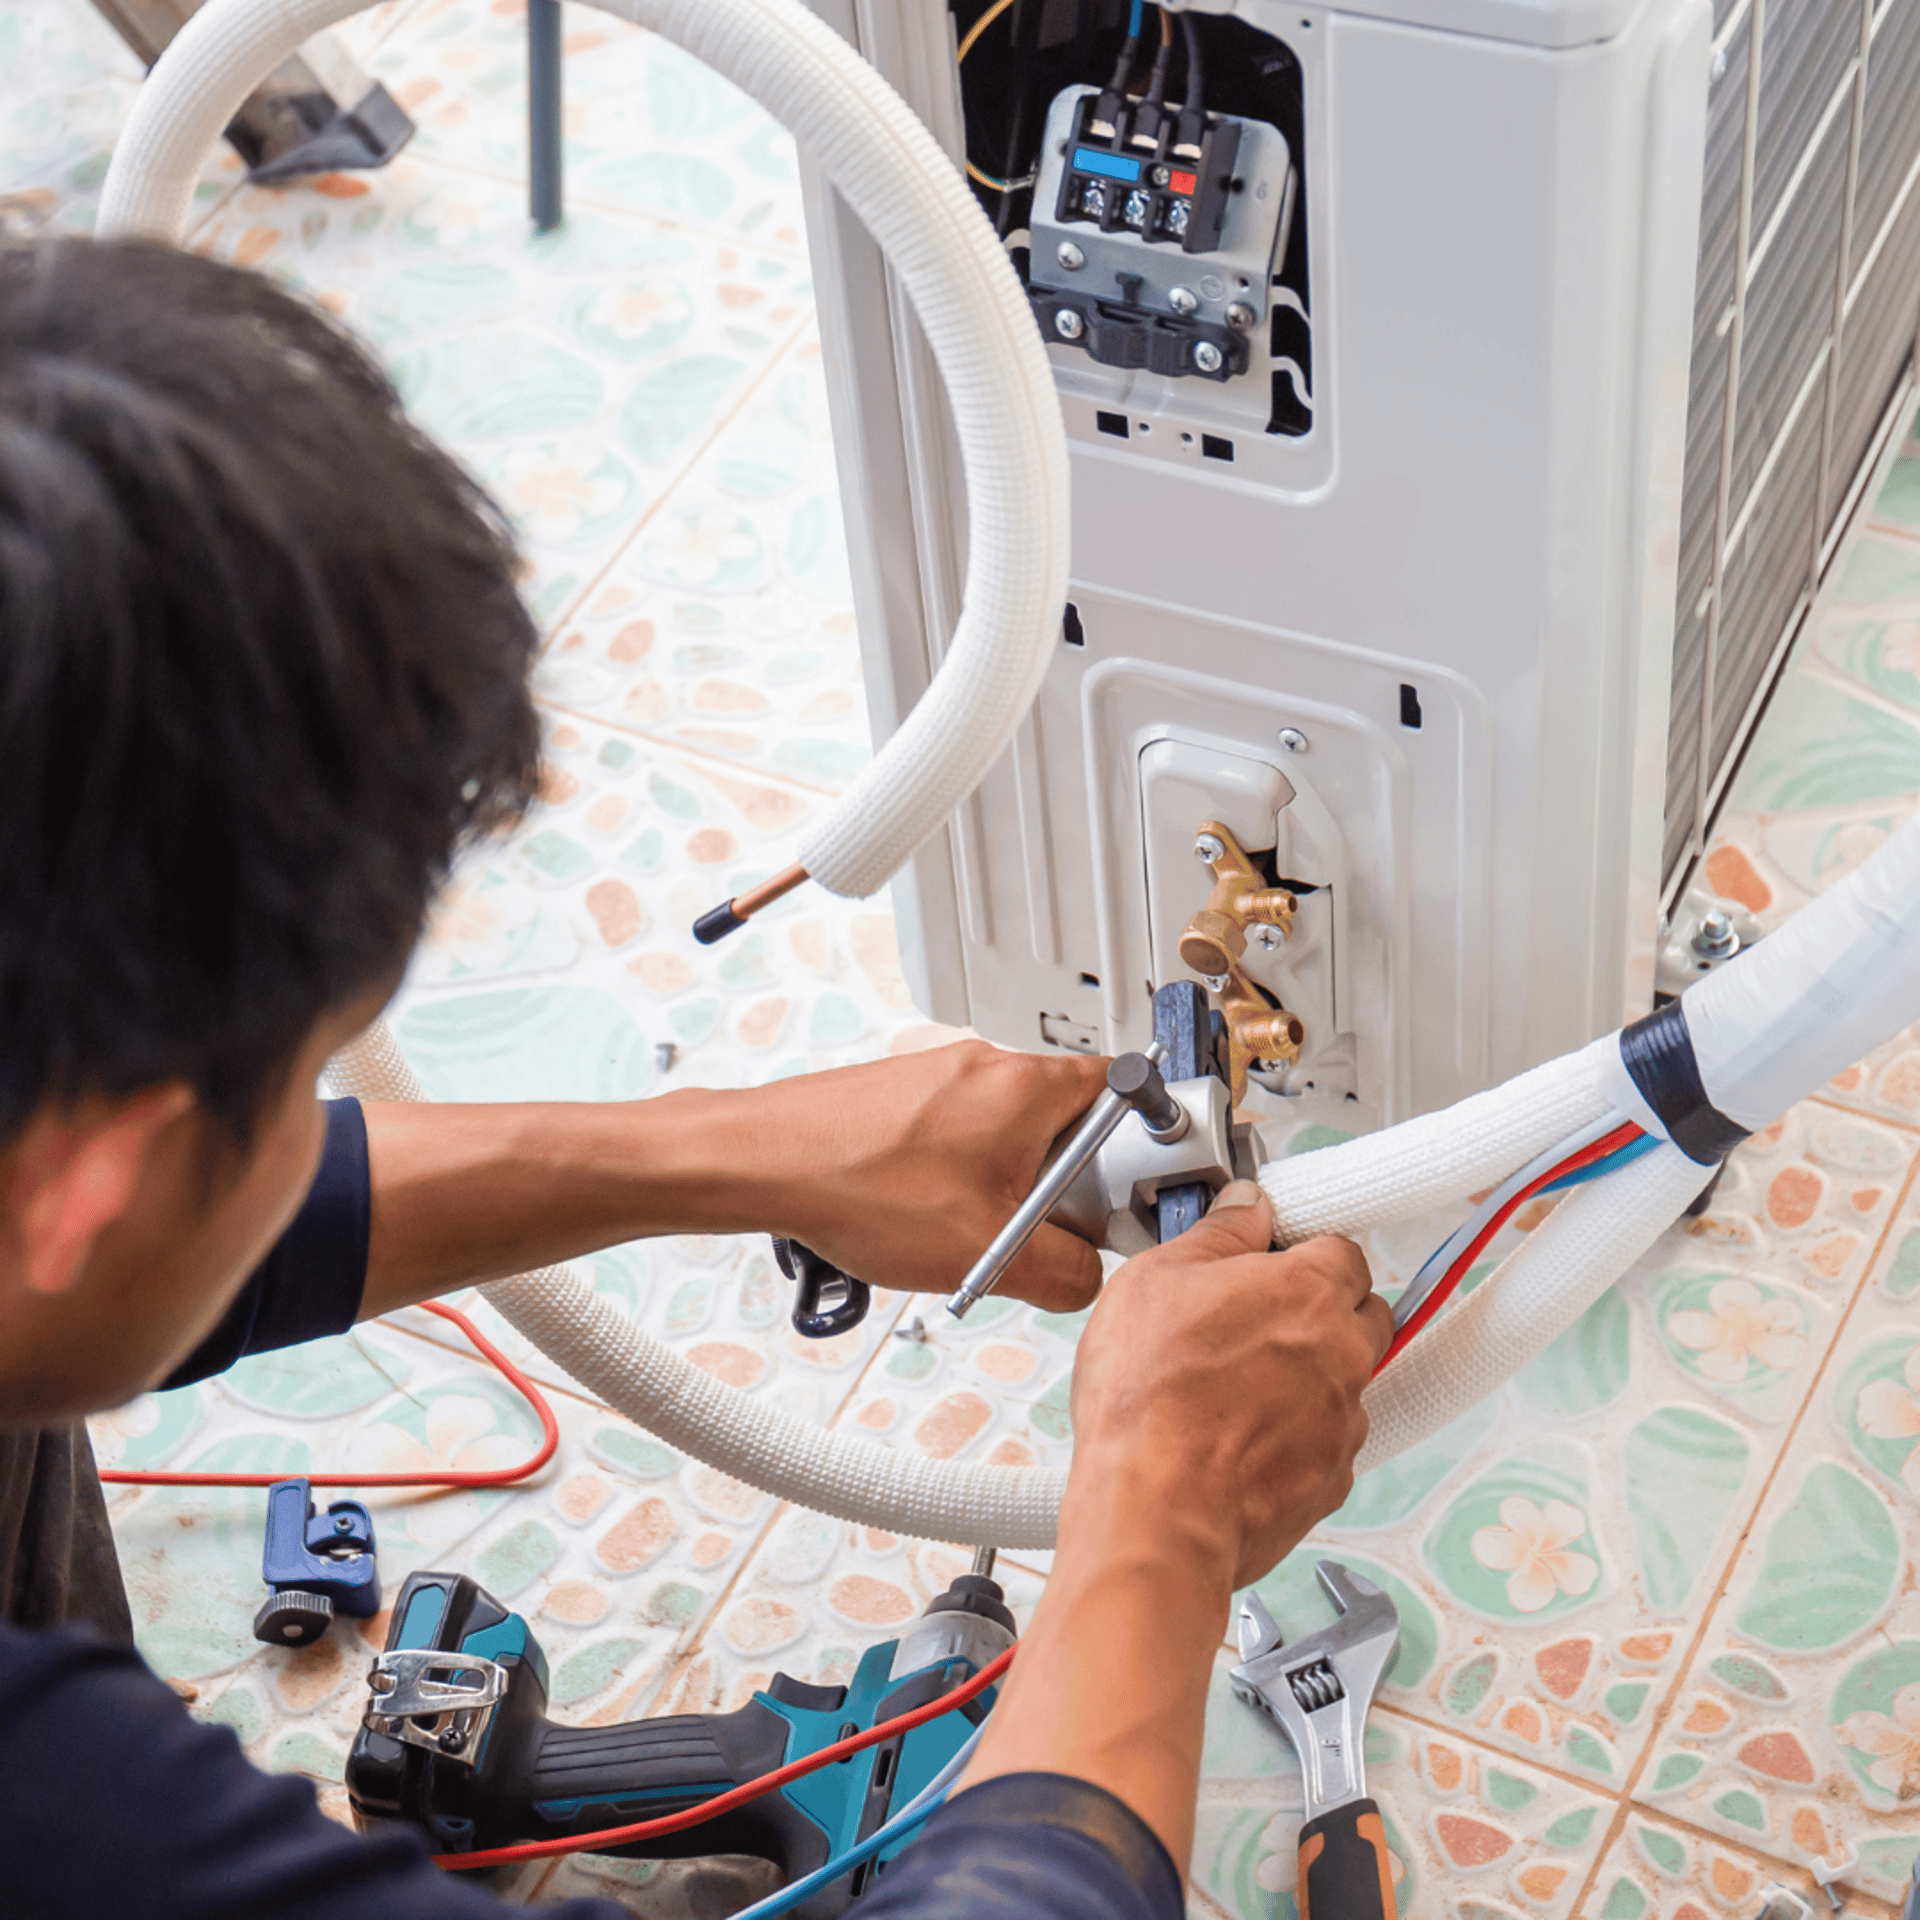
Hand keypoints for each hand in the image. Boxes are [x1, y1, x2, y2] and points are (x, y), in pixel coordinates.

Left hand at [741, 1040, 1109, 1311]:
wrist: (760, 1162)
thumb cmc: (857, 1185)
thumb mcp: (987, 1254)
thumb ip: (1064, 1274)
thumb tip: (1086, 1278)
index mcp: (1026, 1086)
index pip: (1124, 1088)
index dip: (1141, 1142)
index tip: (1138, 1185)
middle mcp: (985, 1065)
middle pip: (1064, 1121)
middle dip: (1060, 1184)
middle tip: (1036, 1230)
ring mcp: (938, 1075)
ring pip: (1006, 1135)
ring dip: (1001, 1188)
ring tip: (962, 1233)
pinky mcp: (901, 1096)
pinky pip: (956, 1138)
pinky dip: (953, 1181)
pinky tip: (919, 1219)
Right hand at [1065, 1180, 1389, 1587]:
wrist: (1154, 1512)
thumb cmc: (1149, 1399)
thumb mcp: (1156, 1280)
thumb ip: (1217, 1234)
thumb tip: (1245, 1207)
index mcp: (1310, 1292)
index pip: (1342, 1250)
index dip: (1301, 1253)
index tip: (1267, 1263)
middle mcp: (1345, 1355)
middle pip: (1361, 1315)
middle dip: (1320, 1313)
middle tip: (1254, 1323)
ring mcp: (1343, 1423)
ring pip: (1343, 1383)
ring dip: (1305, 1378)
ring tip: (1232, 1390)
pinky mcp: (1331, 1481)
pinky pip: (1325, 1442)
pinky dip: (1293, 1437)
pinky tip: (1236, 1439)